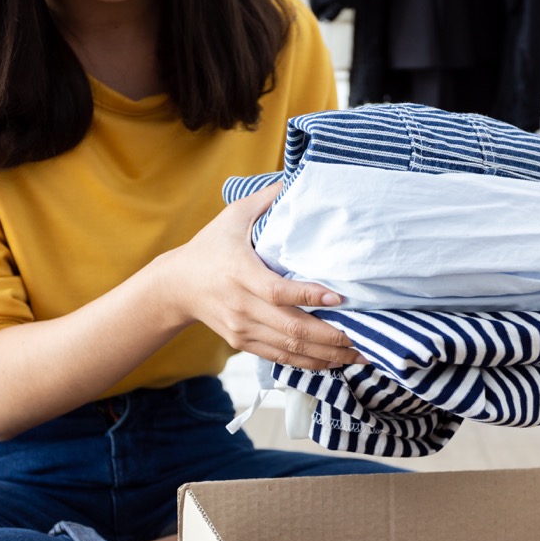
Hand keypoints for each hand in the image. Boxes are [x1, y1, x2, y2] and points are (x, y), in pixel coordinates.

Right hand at [161, 182, 365, 370]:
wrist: (175, 286)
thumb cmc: (210, 246)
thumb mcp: (233, 215)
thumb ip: (266, 198)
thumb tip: (299, 176)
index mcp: (240, 273)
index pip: (278, 291)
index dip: (309, 297)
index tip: (340, 298)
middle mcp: (242, 306)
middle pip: (292, 328)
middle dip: (332, 337)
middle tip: (364, 338)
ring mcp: (242, 328)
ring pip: (291, 349)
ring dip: (327, 355)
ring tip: (359, 355)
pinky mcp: (243, 343)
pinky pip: (281, 358)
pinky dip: (310, 364)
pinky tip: (334, 361)